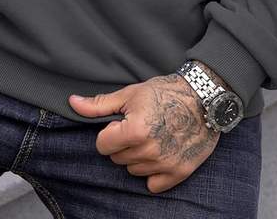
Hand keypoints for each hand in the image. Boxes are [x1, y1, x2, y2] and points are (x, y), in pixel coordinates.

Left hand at [68, 69, 223, 194]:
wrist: (203, 98)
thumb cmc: (165, 92)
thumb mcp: (130, 94)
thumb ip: (99, 105)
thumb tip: (72, 103)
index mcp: (135, 131)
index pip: (102, 145)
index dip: (109, 132)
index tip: (121, 123)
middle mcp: (149, 151)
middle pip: (117, 158)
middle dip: (123, 144)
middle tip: (139, 127)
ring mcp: (165, 164)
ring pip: (133, 170)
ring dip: (137, 157)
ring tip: (152, 136)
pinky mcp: (179, 172)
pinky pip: (153, 184)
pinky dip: (153, 172)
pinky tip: (160, 153)